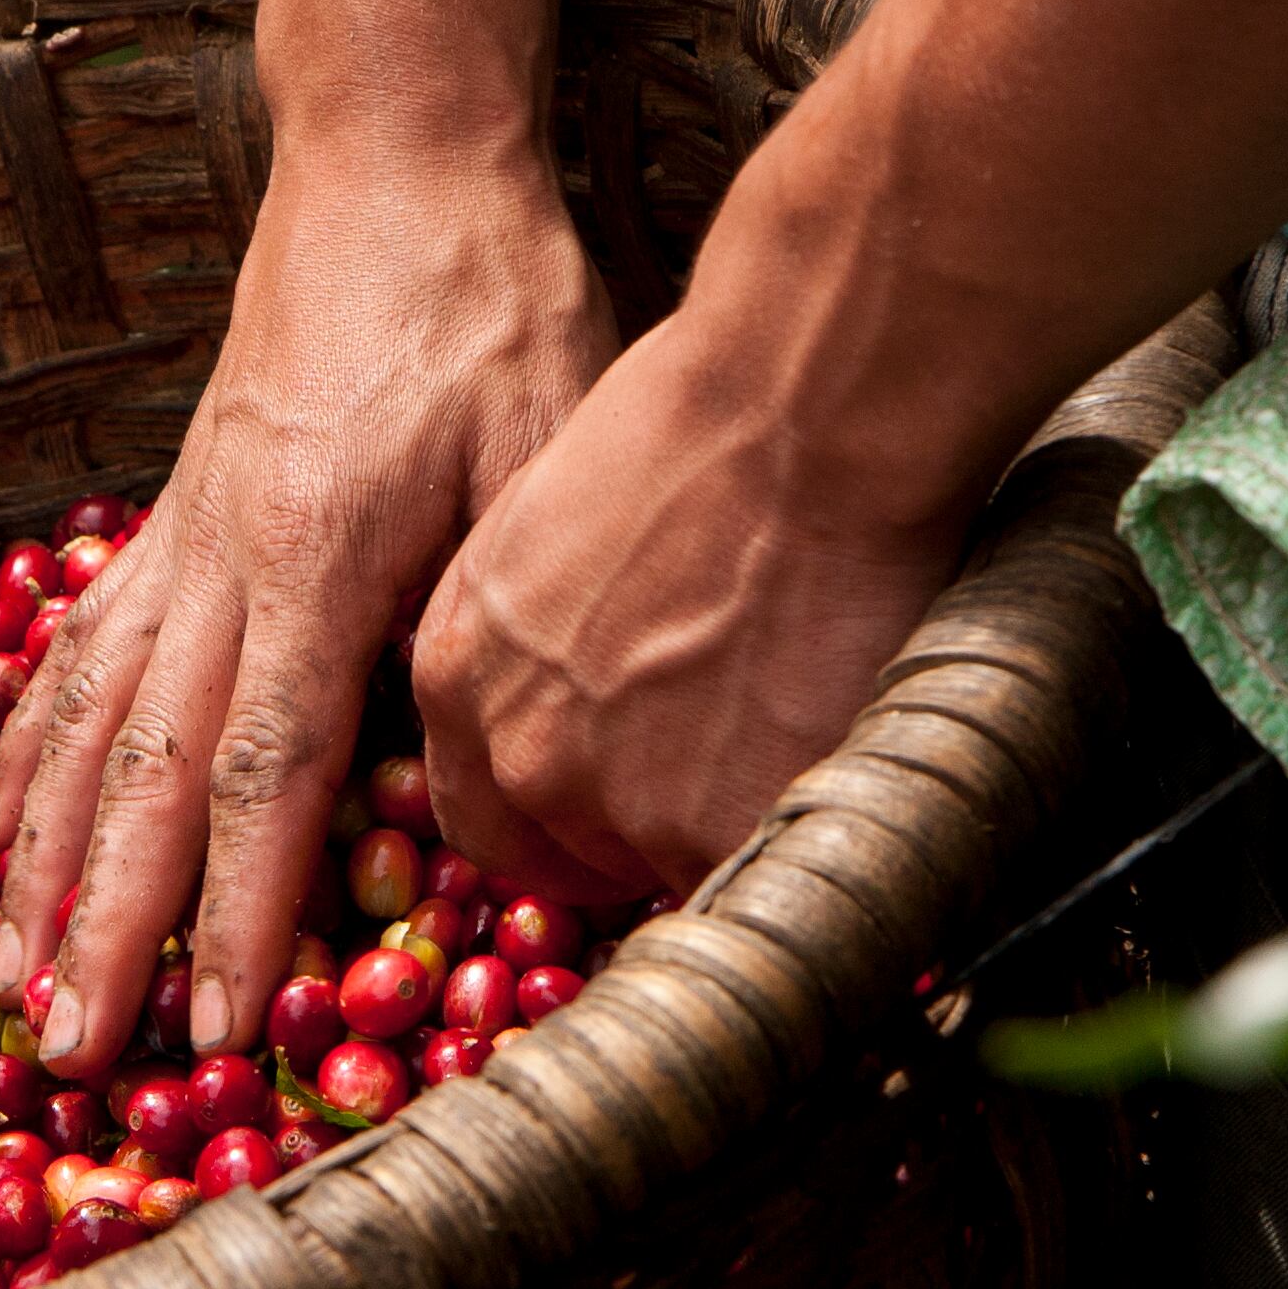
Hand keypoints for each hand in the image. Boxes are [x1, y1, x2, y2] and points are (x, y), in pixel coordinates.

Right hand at [0, 142, 613, 1074]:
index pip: (264, 769)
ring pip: (84, 721)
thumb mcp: (547, 445)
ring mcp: (179, 536)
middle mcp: (219, 558)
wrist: (398, 164)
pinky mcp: (171, 515)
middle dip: (99, 926)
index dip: (232, 910)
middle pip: (142, 772)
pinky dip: (27, 751)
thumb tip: (477, 773)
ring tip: (7, 977)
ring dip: (39, 861)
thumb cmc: (499, 308)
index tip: (208, 1025)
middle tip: (61, 1054)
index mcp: (317, 557)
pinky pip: (76, 651)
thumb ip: (499, 608)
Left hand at [413, 299, 983, 903]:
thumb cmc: (701, 428)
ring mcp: (610, 804)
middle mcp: (518, 754)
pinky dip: (792, 822)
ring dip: (722, 825)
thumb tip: (587, 690)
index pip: (485, 812)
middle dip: (639, 830)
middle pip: (570, 855)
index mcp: (460, 674)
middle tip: (720, 763)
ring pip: (667, 867)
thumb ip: (539, 638)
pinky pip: (749, 871)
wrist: (800, 417)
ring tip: (787, 723)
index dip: (558, 816)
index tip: (612, 806)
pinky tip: (827, 737)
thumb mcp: (550, 526)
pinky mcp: (707, 829)